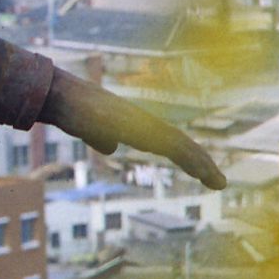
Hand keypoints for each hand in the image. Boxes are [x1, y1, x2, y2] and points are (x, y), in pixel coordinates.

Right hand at [38, 71, 225, 189]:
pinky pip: (160, 142)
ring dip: (197, 162)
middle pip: (179, 141)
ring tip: (215, 181)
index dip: (189, 156)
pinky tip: (192, 167)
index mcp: (136, 124)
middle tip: (220, 183)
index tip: (204, 173)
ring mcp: (138, 121)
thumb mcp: (90, 130)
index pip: (169, 140)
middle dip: (201, 162)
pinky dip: (179, 154)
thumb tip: (111, 147)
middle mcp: (142, 121)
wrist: (58, 95)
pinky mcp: (131, 125)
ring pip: (175, 142)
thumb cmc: (71, 110)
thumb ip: (102, 138)